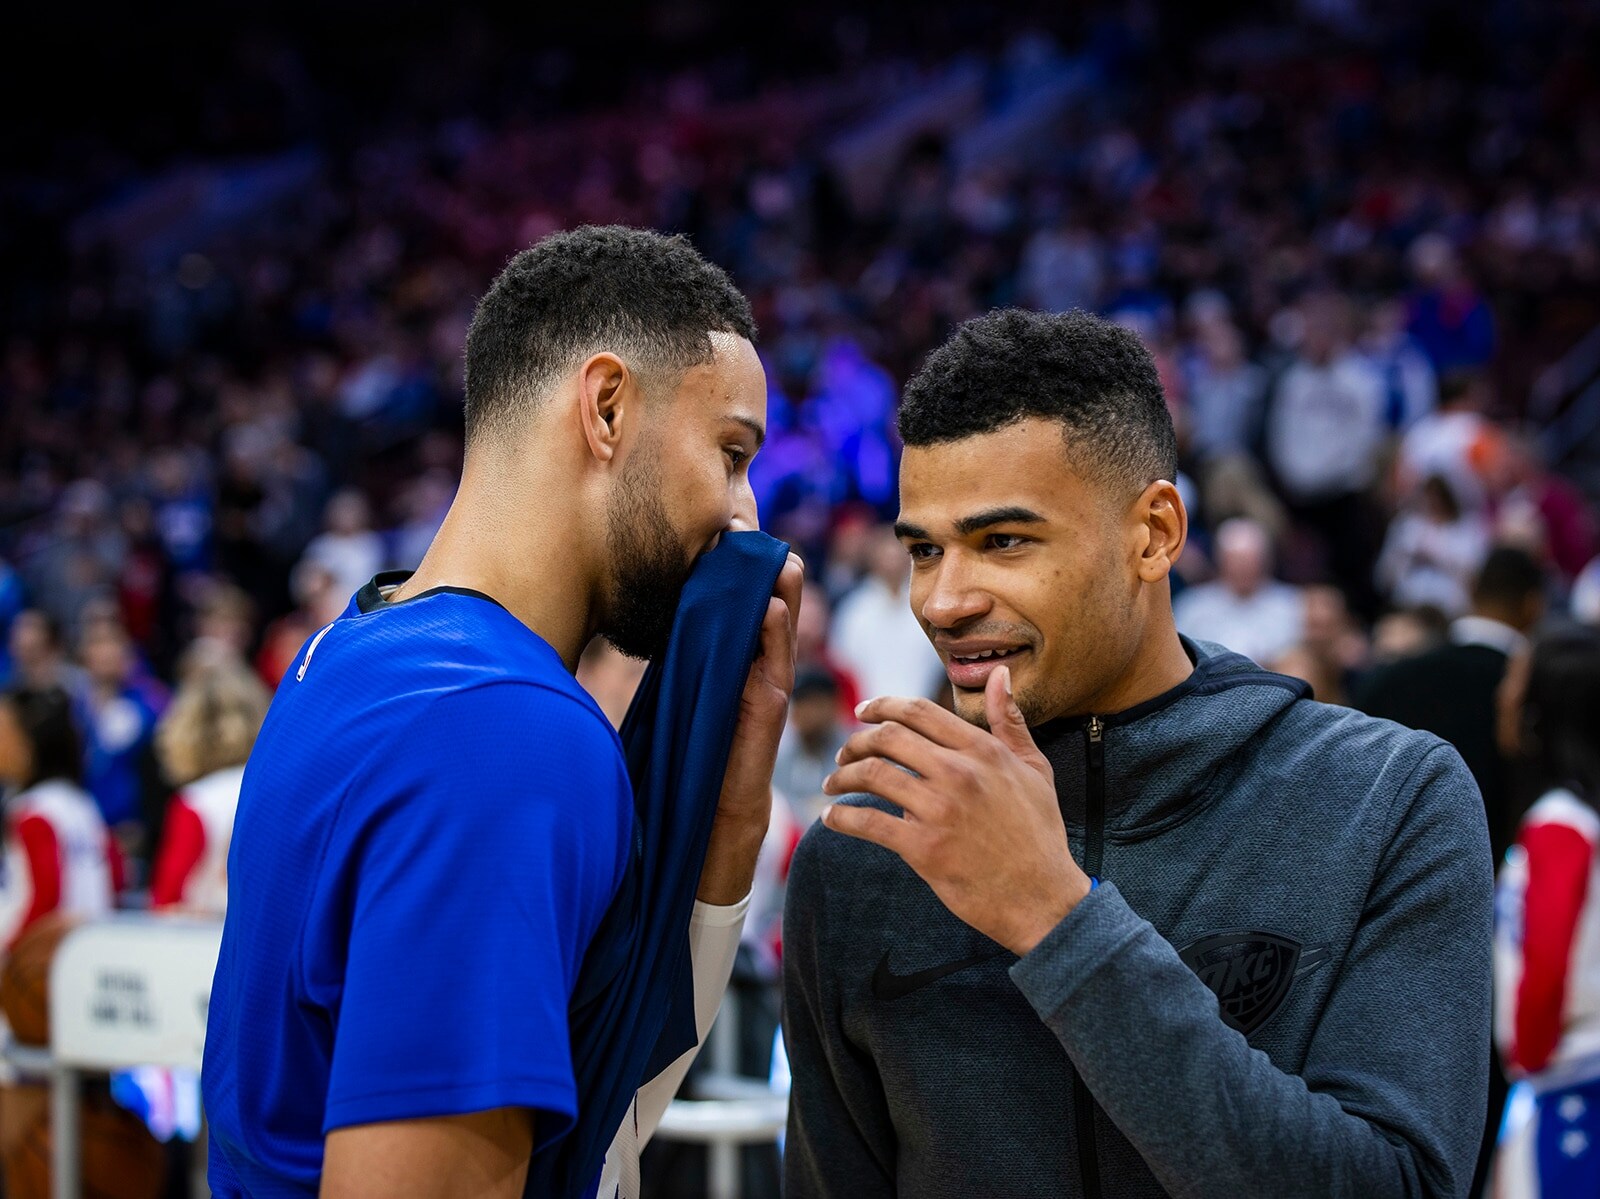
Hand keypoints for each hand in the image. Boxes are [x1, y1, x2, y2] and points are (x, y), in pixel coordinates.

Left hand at [696, 550, 802, 902]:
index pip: (751, 592)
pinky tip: (770, 605)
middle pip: (776, 595)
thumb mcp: (692, 678)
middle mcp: (765, 657)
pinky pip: (779, 657)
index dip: (741, 561)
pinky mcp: (773, 699)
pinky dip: (775, 629)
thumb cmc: (700, 737)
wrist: (718, 795)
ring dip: (778, 584)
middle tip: (740, 527)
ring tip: (768, 552)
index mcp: (745, 648)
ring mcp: (774, 676)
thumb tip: (656, 606)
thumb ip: (688, 646)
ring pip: (785, 618)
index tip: (723, 528)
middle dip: (761, 560)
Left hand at [821, 665, 1089, 955]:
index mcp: (982, 750)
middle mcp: (959, 772)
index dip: (882, 706)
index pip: (918, 711)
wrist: (1044, 897)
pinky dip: (841, 818)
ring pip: (872, 775)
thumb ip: (1009, 720)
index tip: (862, 711)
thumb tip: (999, 675)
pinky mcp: (924, 848)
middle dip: (855, 741)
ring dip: (841, 776)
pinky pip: (868, 822)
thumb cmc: (1040, 833)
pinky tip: (831, 819)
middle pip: (887, 738)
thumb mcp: (1035, 768)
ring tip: (832, 784)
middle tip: (842, 753)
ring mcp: (940, 810)